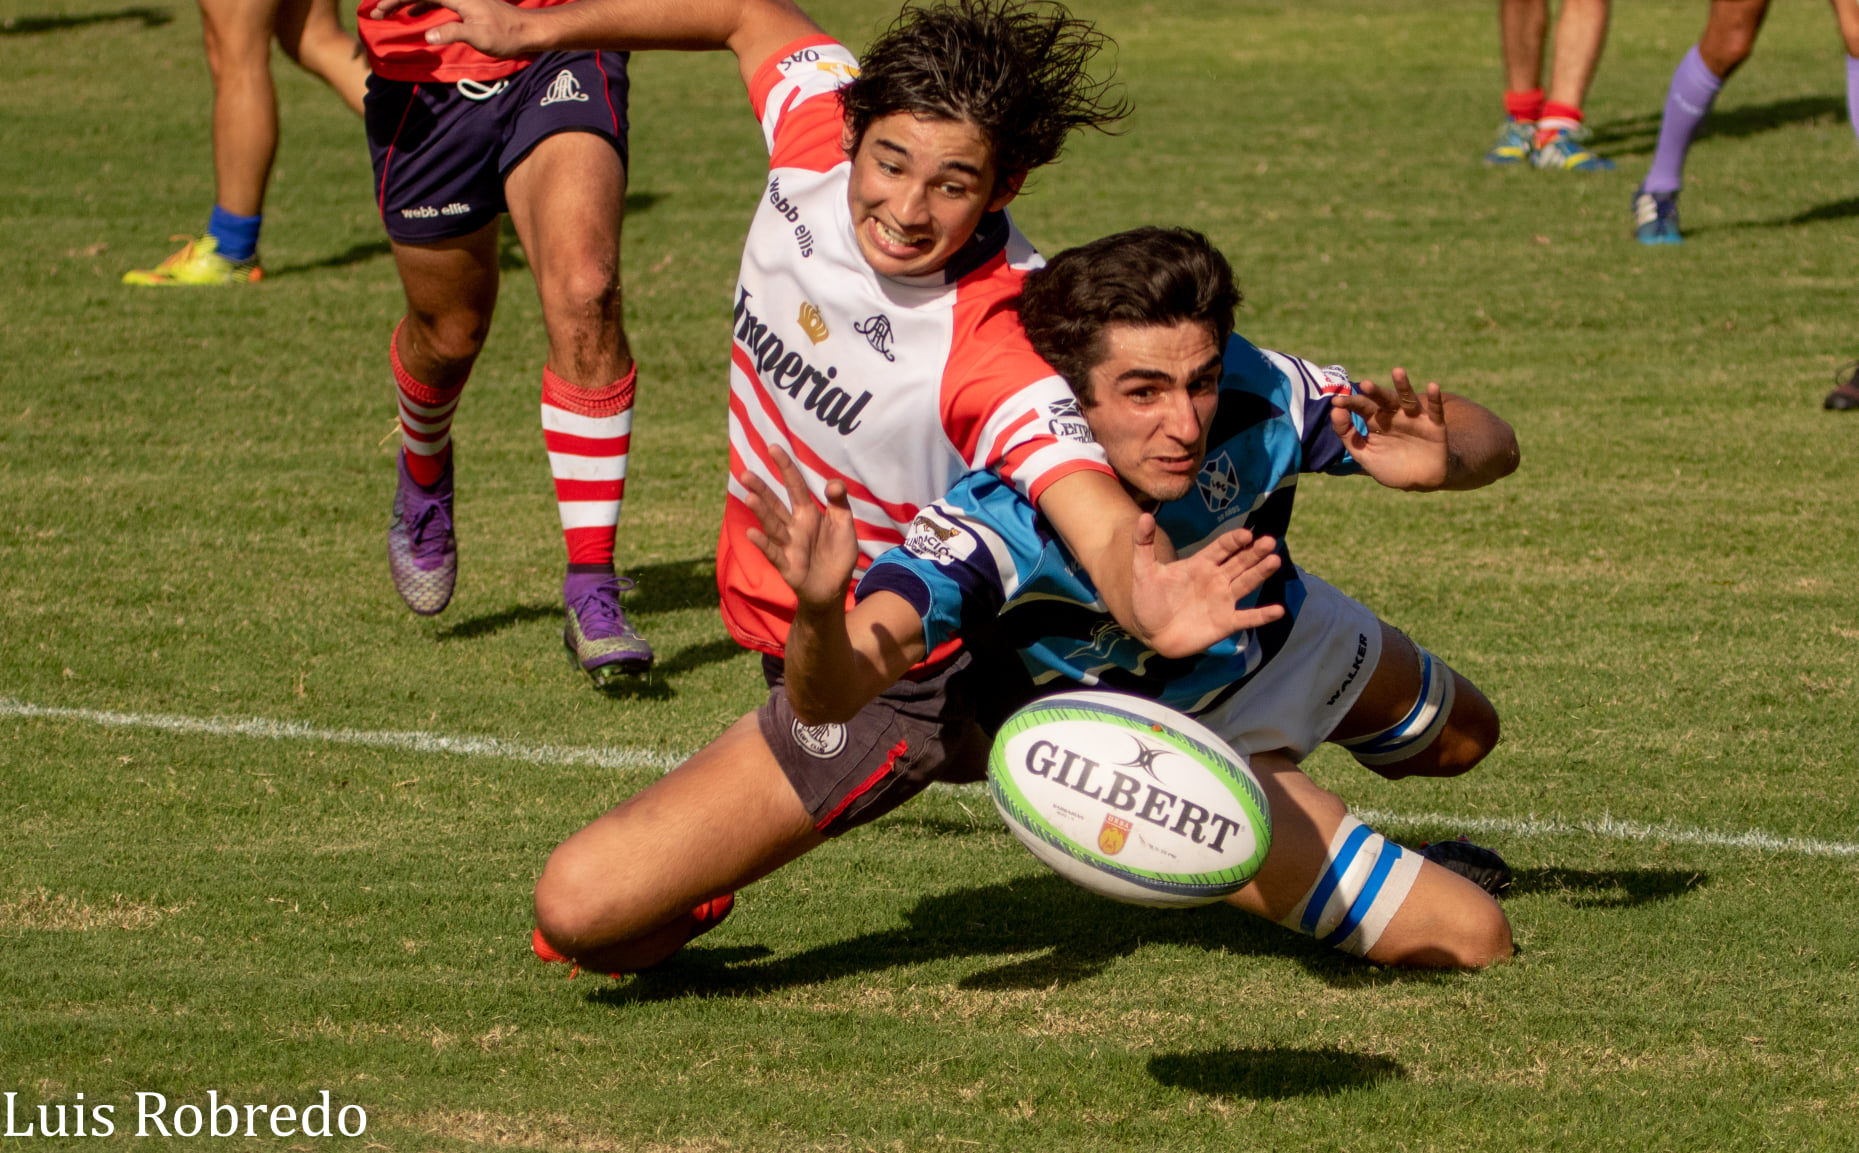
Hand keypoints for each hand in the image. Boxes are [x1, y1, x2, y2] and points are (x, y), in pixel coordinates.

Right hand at [367, 0, 531, 57]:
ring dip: (405, 2)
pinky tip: (411, 14)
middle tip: (374, 13)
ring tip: (386, 13)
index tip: (378, 11)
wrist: (527, 30)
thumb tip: (427, 36)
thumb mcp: (479, 37)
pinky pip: (435, 0)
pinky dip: (420, 5)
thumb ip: (452, 33)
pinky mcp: (464, 3)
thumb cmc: (505, 35)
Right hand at [741, 446, 860, 613]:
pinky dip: (763, 544)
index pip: (795, 485)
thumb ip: (839, 503)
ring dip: (760, 511)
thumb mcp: (844, 525)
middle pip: (775, 503)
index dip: (785, 467)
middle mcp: (794, 526)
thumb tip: (833, 482)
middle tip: (745, 472)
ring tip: (748, 495)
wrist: (834, 588)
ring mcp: (788, 544)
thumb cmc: (837, 554)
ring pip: (772, 524)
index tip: (773, 447)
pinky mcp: (787, 565)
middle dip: (762, 488)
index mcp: (808, 513)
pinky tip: (751, 533)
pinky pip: (773, 552)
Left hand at [1130, 516, 1284, 658]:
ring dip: (1261, 573)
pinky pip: (1247, 618)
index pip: (1222, 547)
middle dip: (1254, 552)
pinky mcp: (1226, 623)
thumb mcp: (1144, 570)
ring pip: (1247, 583)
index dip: (1234, 540)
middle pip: (1240, 562)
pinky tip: (1278, 610)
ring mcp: (1223, 600)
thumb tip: (1145, 515)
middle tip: (1269, 541)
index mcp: (1201, 564)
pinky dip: (1262, 615)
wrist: (1150, 632)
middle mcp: (1217, 579)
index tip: (1246, 533)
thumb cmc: (1148, 599)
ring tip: (1274, 561)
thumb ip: (1143, 543)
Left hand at [1330, 367, 1451, 491]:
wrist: (1418, 483)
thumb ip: (1349, 435)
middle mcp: (1395, 416)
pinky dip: (1435, 398)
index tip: (1337, 402)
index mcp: (1376, 421)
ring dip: (1403, 386)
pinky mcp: (1434, 425)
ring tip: (1397, 371)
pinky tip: (1432, 386)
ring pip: (1408, 399)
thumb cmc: (1390, 467)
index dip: (1350, 404)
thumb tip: (1334, 411)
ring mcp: (1414, 419)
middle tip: (1366, 384)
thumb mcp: (1364, 454)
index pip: (1362, 408)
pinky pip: (1436, 410)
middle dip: (1376, 392)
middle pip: (1384, 400)